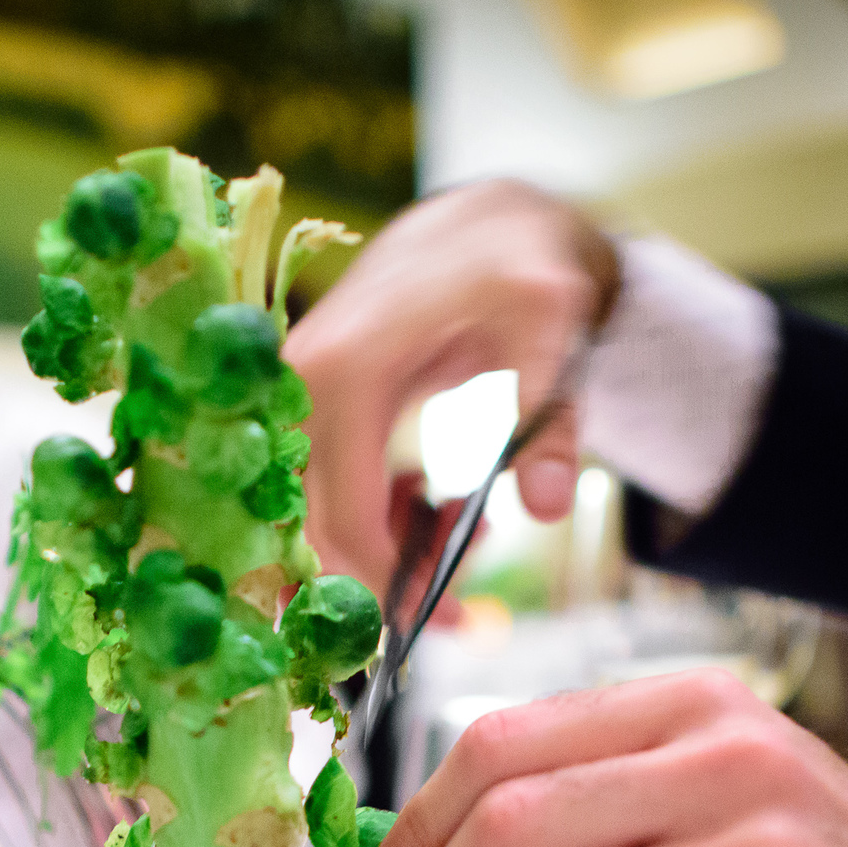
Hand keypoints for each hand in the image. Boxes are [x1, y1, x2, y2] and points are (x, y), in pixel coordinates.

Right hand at [284, 180, 618, 597]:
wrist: (479, 228)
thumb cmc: (510, 269)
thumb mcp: (550, 330)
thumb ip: (548, 419)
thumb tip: (542, 505)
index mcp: (344, 372)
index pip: (344, 514)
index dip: (392, 580)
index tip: (450, 619)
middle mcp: (301, 388)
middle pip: (316, 528)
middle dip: (385, 580)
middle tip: (462, 604)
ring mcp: (297, 400)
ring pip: (314, 518)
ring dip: (382, 551)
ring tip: (463, 532)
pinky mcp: (308, 411)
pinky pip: (322, 491)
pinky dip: (374, 520)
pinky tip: (432, 507)